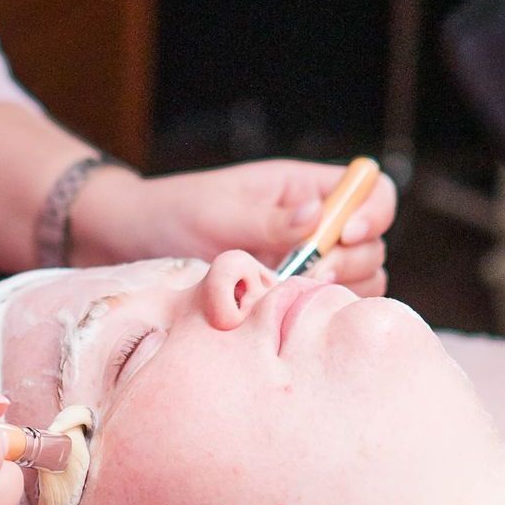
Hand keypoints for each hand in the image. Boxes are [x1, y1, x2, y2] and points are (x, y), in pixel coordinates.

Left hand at [72, 159, 396, 296]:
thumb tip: (317, 216)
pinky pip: (326, 308)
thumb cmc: (174, 214)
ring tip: (286, 295)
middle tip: (304, 275)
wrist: (132, 244)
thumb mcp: (219, 213)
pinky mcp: (289, 296)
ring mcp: (304, 264)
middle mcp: (313, 226)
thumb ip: (269, 219)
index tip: (343, 235)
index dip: (371, 213)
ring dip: (335, 292)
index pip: (371, 192)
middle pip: (373, 246)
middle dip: (349, 262)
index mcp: (303, 188)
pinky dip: (317, 313)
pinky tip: (284, 315)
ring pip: (357, 282)